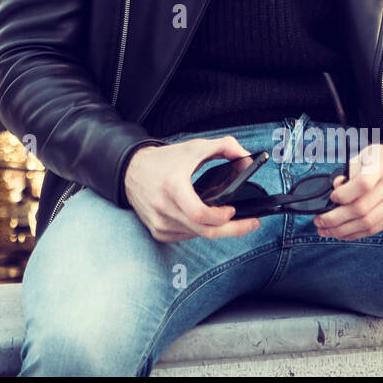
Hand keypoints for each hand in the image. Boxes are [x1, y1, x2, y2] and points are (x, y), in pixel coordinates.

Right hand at [124, 137, 262, 242]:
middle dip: (233, 230)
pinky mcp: (158, 232)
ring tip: (228, 217)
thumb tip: (246, 157)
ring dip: (216, 228)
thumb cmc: (164, 160)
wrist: (131, 171)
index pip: (200, 214)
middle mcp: (164, 209)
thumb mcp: (194, 147)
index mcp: (173, 187)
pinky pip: (187, 236)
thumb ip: (224, 146)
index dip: (220, 217)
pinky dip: (200, 230)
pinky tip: (205, 219)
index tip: (233, 210)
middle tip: (251, 224)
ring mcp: (160, 223)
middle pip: (205, 231)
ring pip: (197, 235)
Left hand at [312, 142, 382, 240]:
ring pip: (368, 223)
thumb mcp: (367, 154)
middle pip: (362, 209)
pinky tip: (342, 233)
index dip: (344, 194)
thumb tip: (335, 188)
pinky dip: (356, 233)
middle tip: (319, 221)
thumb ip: (350, 170)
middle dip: (336, 218)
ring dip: (343, 230)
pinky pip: (376, 229)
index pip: (363, 185)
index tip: (331, 198)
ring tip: (325, 231)